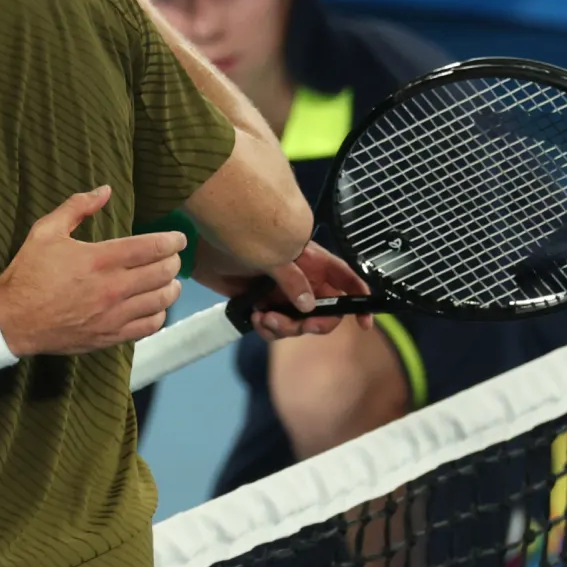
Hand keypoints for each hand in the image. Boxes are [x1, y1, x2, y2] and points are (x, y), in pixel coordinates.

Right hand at [0, 186, 186, 356]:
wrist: (13, 319)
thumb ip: (76, 207)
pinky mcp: (111, 335)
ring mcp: (114, 315)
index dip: (172, 241)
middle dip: (173, 261)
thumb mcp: (45, 231)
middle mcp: (112, 288)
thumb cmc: (28, 272)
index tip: (178, 238)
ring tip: (168, 280)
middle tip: (171, 257)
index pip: (151, 248)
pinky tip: (154, 305)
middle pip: (162, 273)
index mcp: (99, 259)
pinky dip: (159, 314)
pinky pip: (149, 326)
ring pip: (161, 300)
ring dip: (171, 287)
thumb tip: (105, 190)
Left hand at [196, 239, 375, 339]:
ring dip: (286, 327)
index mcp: (312, 263)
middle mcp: (302, 281)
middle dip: (315, 323)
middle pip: (325, 311)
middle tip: (301, 325)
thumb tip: (308, 306)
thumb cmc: (241, 237)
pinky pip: (275, 328)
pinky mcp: (264, 306)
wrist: (202, 245)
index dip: (359, 300)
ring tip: (266, 318)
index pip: (345, 281)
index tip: (364, 324)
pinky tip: (257, 318)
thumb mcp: (272, 256)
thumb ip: (293, 280)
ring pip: (299, 323)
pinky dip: (269, 328)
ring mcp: (283, 295)